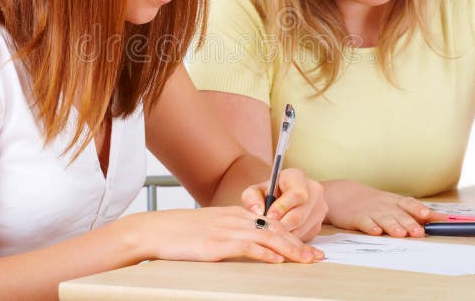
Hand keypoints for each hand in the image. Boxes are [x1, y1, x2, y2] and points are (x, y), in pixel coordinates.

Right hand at [135, 206, 323, 263]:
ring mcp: (227, 230)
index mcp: (234, 214)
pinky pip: (247, 246)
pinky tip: (277, 260)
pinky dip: (265, 253)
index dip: (292, 235)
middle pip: (275, 229)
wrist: (156, 230)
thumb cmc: (180, 232)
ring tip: (307, 260)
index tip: (307, 247)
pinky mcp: (218, 243)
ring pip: (267, 237)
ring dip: (291, 250)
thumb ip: (229, 232)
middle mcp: (235, 219)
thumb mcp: (210, 228)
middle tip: (318, 256)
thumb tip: (247, 244)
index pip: (271, 223)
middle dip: (299, 244)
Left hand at [240, 168, 326, 240]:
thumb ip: (252, 197)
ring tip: (271, 234)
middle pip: (300, 215)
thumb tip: (258, 211)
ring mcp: (320, 209)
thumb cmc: (268, 194)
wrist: (280, 200)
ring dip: (285, 235)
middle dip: (281, 225)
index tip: (269, 216)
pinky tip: (280, 236)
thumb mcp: (256, 191)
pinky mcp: (319, 225)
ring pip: (302, 229)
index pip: (297, 194)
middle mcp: (314, 191)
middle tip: (267, 230)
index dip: (282, 207)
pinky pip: (306, 237)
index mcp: (298, 177)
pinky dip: (291, 240)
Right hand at [321, 180, 447, 236]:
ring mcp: (371, 211)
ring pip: (384, 219)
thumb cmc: (373, 202)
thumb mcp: (393, 204)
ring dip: (393, 226)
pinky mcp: (357, 218)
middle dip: (410, 223)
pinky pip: (364, 222)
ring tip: (400, 233)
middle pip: (399, 214)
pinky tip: (375, 231)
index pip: (410, 204)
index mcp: (395, 202)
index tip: (432, 216)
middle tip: (419, 232)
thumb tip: (443, 219)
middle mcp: (385, 206)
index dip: (420, 210)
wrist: (342, 194)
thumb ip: (415, 212)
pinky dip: (370, 226)